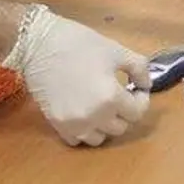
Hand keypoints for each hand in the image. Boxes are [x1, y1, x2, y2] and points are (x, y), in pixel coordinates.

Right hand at [3, 7, 150, 146]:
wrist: (39, 44)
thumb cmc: (79, 44)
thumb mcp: (117, 50)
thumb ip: (139, 68)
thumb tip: (145, 85)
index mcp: (111, 98)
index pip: (138, 112)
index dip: (141, 99)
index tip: (136, 88)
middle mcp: (94, 117)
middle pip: (121, 127)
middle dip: (125, 112)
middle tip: (120, 95)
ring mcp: (73, 124)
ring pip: (100, 138)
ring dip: (105, 125)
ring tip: (103, 106)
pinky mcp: (56, 124)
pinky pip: (77, 140)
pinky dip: (85, 130)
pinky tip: (85, 112)